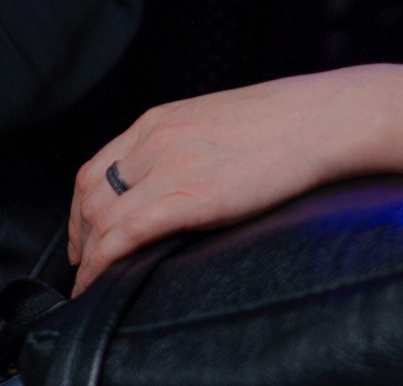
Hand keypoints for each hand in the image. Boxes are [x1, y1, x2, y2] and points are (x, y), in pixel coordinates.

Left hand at [68, 64, 402, 292]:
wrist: (323, 118)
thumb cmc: (287, 123)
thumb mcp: (218, 125)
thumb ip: (188, 147)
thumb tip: (181, 179)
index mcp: (159, 120)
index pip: (96, 166)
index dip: (82, 207)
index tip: (86, 233)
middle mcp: (153, 139)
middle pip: (89, 193)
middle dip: (79, 235)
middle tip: (84, 265)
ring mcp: (167, 166)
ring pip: (99, 217)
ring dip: (88, 255)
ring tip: (91, 282)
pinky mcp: (186, 196)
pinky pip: (123, 235)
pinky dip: (102, 264)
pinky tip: (101, 284)